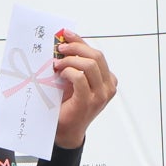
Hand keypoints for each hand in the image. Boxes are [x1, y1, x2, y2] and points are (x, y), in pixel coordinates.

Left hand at [52, 33, 116, 150]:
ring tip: (57, 63)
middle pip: (96, 56)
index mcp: (108, 80)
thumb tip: (64, 44)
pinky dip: (69, 71)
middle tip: (60, 48)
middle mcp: (108, 87)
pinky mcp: (88, 101)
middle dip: (76, 48)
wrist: (66, 131)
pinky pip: (80, 78)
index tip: (67, 34)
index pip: (97, 54)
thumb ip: (75, 65)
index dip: (81, 42)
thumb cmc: (69, 106)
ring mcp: (100, 95)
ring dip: (70, 60)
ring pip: (90, 65)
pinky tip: (61, 73)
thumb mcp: (74, 81)